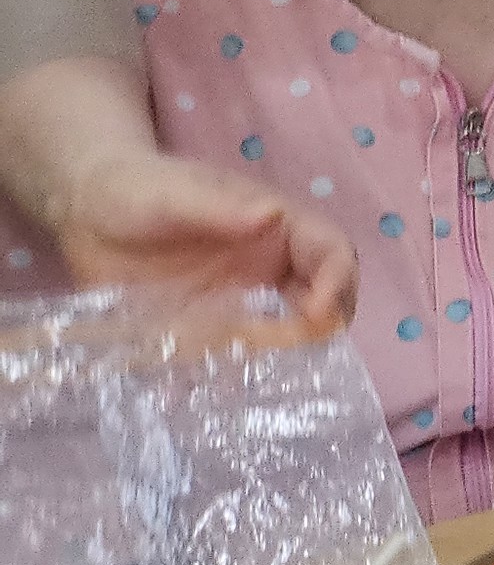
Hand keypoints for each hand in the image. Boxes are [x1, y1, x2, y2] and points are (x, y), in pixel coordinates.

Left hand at [48, 151, 357, 346]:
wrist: (85, 212)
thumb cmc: (135, 189)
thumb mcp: (173, 192)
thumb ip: (220, 206)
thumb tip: (272, 216)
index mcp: (278, 228)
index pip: (331, 253)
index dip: (336, 282)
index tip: (315, 313)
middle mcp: (271, 267)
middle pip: (324, 300)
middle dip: (319, 327)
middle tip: (285, 348)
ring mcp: (242, 301)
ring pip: (289, 334)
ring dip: (282, 354)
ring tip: (245, 361)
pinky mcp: (208, 329)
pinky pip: (239, 354)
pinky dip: (241, 368)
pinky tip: (219, 376)